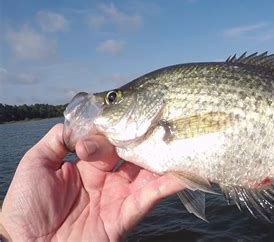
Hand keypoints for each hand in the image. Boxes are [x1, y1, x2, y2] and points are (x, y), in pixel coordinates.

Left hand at [1, 124, 183, 240]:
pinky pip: (150, 198)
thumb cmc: (25, 207)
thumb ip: (56, 140)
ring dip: (165, 158)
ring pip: (147, 173)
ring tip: (182, 140)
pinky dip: (168, 185)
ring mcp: (118, 197)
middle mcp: (107, 179)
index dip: (111, 130)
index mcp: (87, 166)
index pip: (109, 141)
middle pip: (133, 153)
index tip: (112, 124)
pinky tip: (183, 172)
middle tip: (164, 122)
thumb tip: (79, 123)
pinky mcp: (125, 216)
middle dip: (147, 138)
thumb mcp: (35, 165)